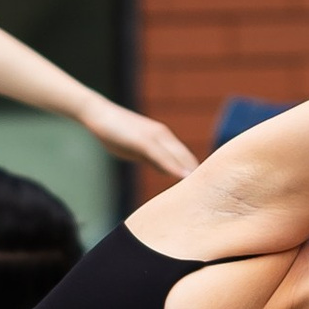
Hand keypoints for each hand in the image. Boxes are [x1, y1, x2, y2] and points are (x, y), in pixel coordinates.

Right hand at [83, 96, 197, 180]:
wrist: (97, 113)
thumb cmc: (116, 131)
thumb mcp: (138, 151)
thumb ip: (155, 160)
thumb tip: (170, 173)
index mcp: (164, 139)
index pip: (187, 158)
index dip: (197, 174)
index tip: (207, 191)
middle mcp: (163, 136)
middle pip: (188, 158)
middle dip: (199, 176)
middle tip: (211, 196)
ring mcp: (154, 136)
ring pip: (178, 157)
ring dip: (190, 172)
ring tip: (204, 190)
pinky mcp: (143, 139)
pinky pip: (162, 155)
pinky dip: (173, 166)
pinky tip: (182, 177)